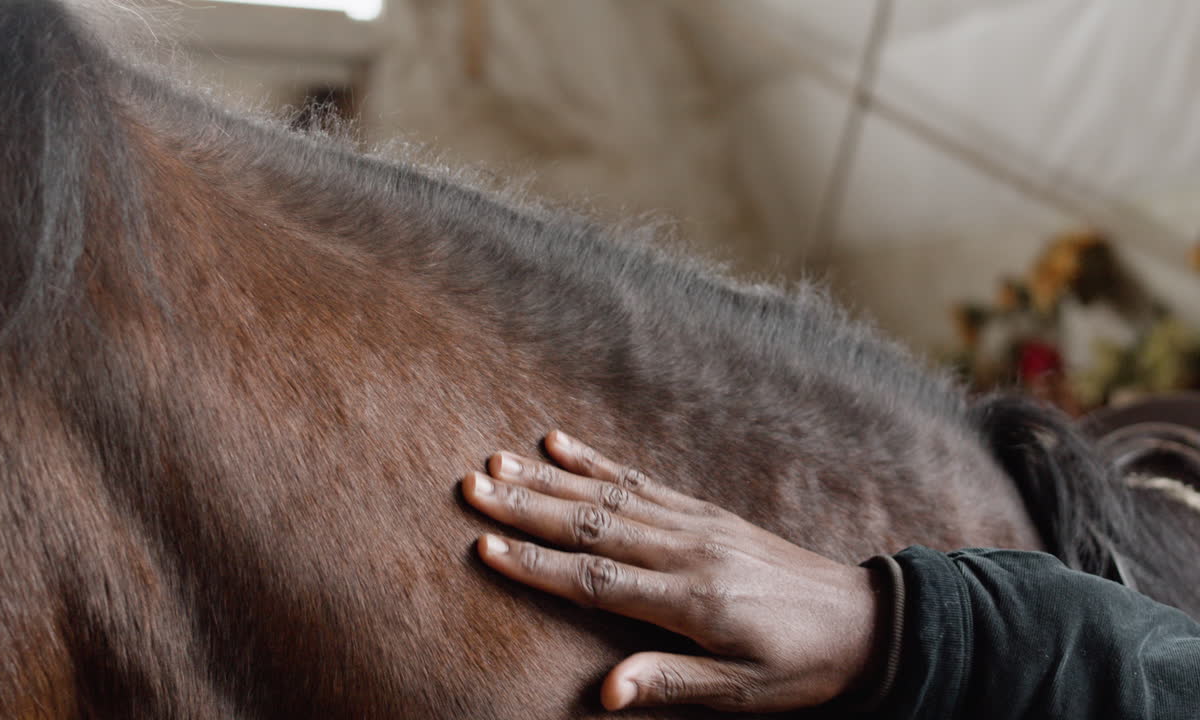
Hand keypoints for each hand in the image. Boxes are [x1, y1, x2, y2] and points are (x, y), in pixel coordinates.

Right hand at [462, 431, 885, 712]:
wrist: (865, 620)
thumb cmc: (802, 666)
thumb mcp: (743, 691)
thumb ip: (672, 682)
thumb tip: (606, 692)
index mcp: (692, 599)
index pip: (597, 581)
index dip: (537, 566)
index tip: (485, 546)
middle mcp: (688, 550)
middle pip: (592, 526)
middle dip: (527, 507)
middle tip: (472, 486)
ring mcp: (697, 524)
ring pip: (610, 497)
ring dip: (550, 479)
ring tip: (499, 460)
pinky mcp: (706, 512)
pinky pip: (644, 482)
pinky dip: (599, 462)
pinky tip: (562, 443)